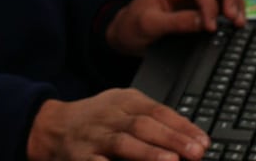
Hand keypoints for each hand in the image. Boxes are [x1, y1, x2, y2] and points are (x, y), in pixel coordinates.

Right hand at [27, 89, 209, 160]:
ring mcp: (95, 137)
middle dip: (172, 139)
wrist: (52, 127)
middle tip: (196, 152)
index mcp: (125, 101)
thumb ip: (152, 118)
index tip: (202, 141)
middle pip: (144, 125)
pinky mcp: (80, 157)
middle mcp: (110, 116)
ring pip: (123, 143)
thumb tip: (188, 135)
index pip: (158, 111)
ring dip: (149, 153)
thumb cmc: (96, 119)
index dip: (182, 126)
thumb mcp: (123, 107)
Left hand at [107, 0, 244, 56]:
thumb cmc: (132, 28)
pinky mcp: (198, 3)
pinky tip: (233, 23)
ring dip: (234, 1)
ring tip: (238, 23)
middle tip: (235, 19)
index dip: (210, 5)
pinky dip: (231, 7)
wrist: (123, 33)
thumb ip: (177, 23)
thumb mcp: (149, 26)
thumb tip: (204, 22)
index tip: (211, 28)